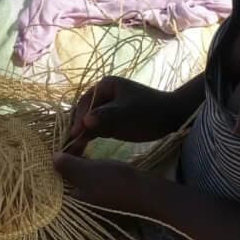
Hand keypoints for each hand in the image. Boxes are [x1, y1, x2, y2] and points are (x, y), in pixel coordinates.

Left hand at [52, 151, 146, 213]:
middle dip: (68, 167)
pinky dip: (90, 175)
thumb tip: (52, 158)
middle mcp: (80, 212)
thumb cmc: (114, 183)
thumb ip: (66, 165)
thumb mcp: (87, 171)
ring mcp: (93, 209)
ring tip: (81, 151)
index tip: (60, 149)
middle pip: (67, 185)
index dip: (57, 166)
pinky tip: (94, 163)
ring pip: (79, 185)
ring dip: (79, 169)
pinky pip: (91, 187)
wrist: (148, 194)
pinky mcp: (105, 204)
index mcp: (72, 207)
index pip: (55, 185)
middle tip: (71, 148)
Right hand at [63, 76, 185, 154]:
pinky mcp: (110, 122)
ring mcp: (105, 109)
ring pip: (86, 123)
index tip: (73, 137)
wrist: (172, 118)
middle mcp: (102, 95)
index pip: (84, 104)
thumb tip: (84, 122)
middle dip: (75, 130)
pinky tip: (80, 152)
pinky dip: (87, 139)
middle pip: (82, 113)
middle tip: (67, 149)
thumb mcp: (127, 114)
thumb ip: (106, 117)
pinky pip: (94, 130)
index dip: (77, 120)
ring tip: (71, 153)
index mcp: (104, 86)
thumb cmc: (150, 112)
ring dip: (79, 137)